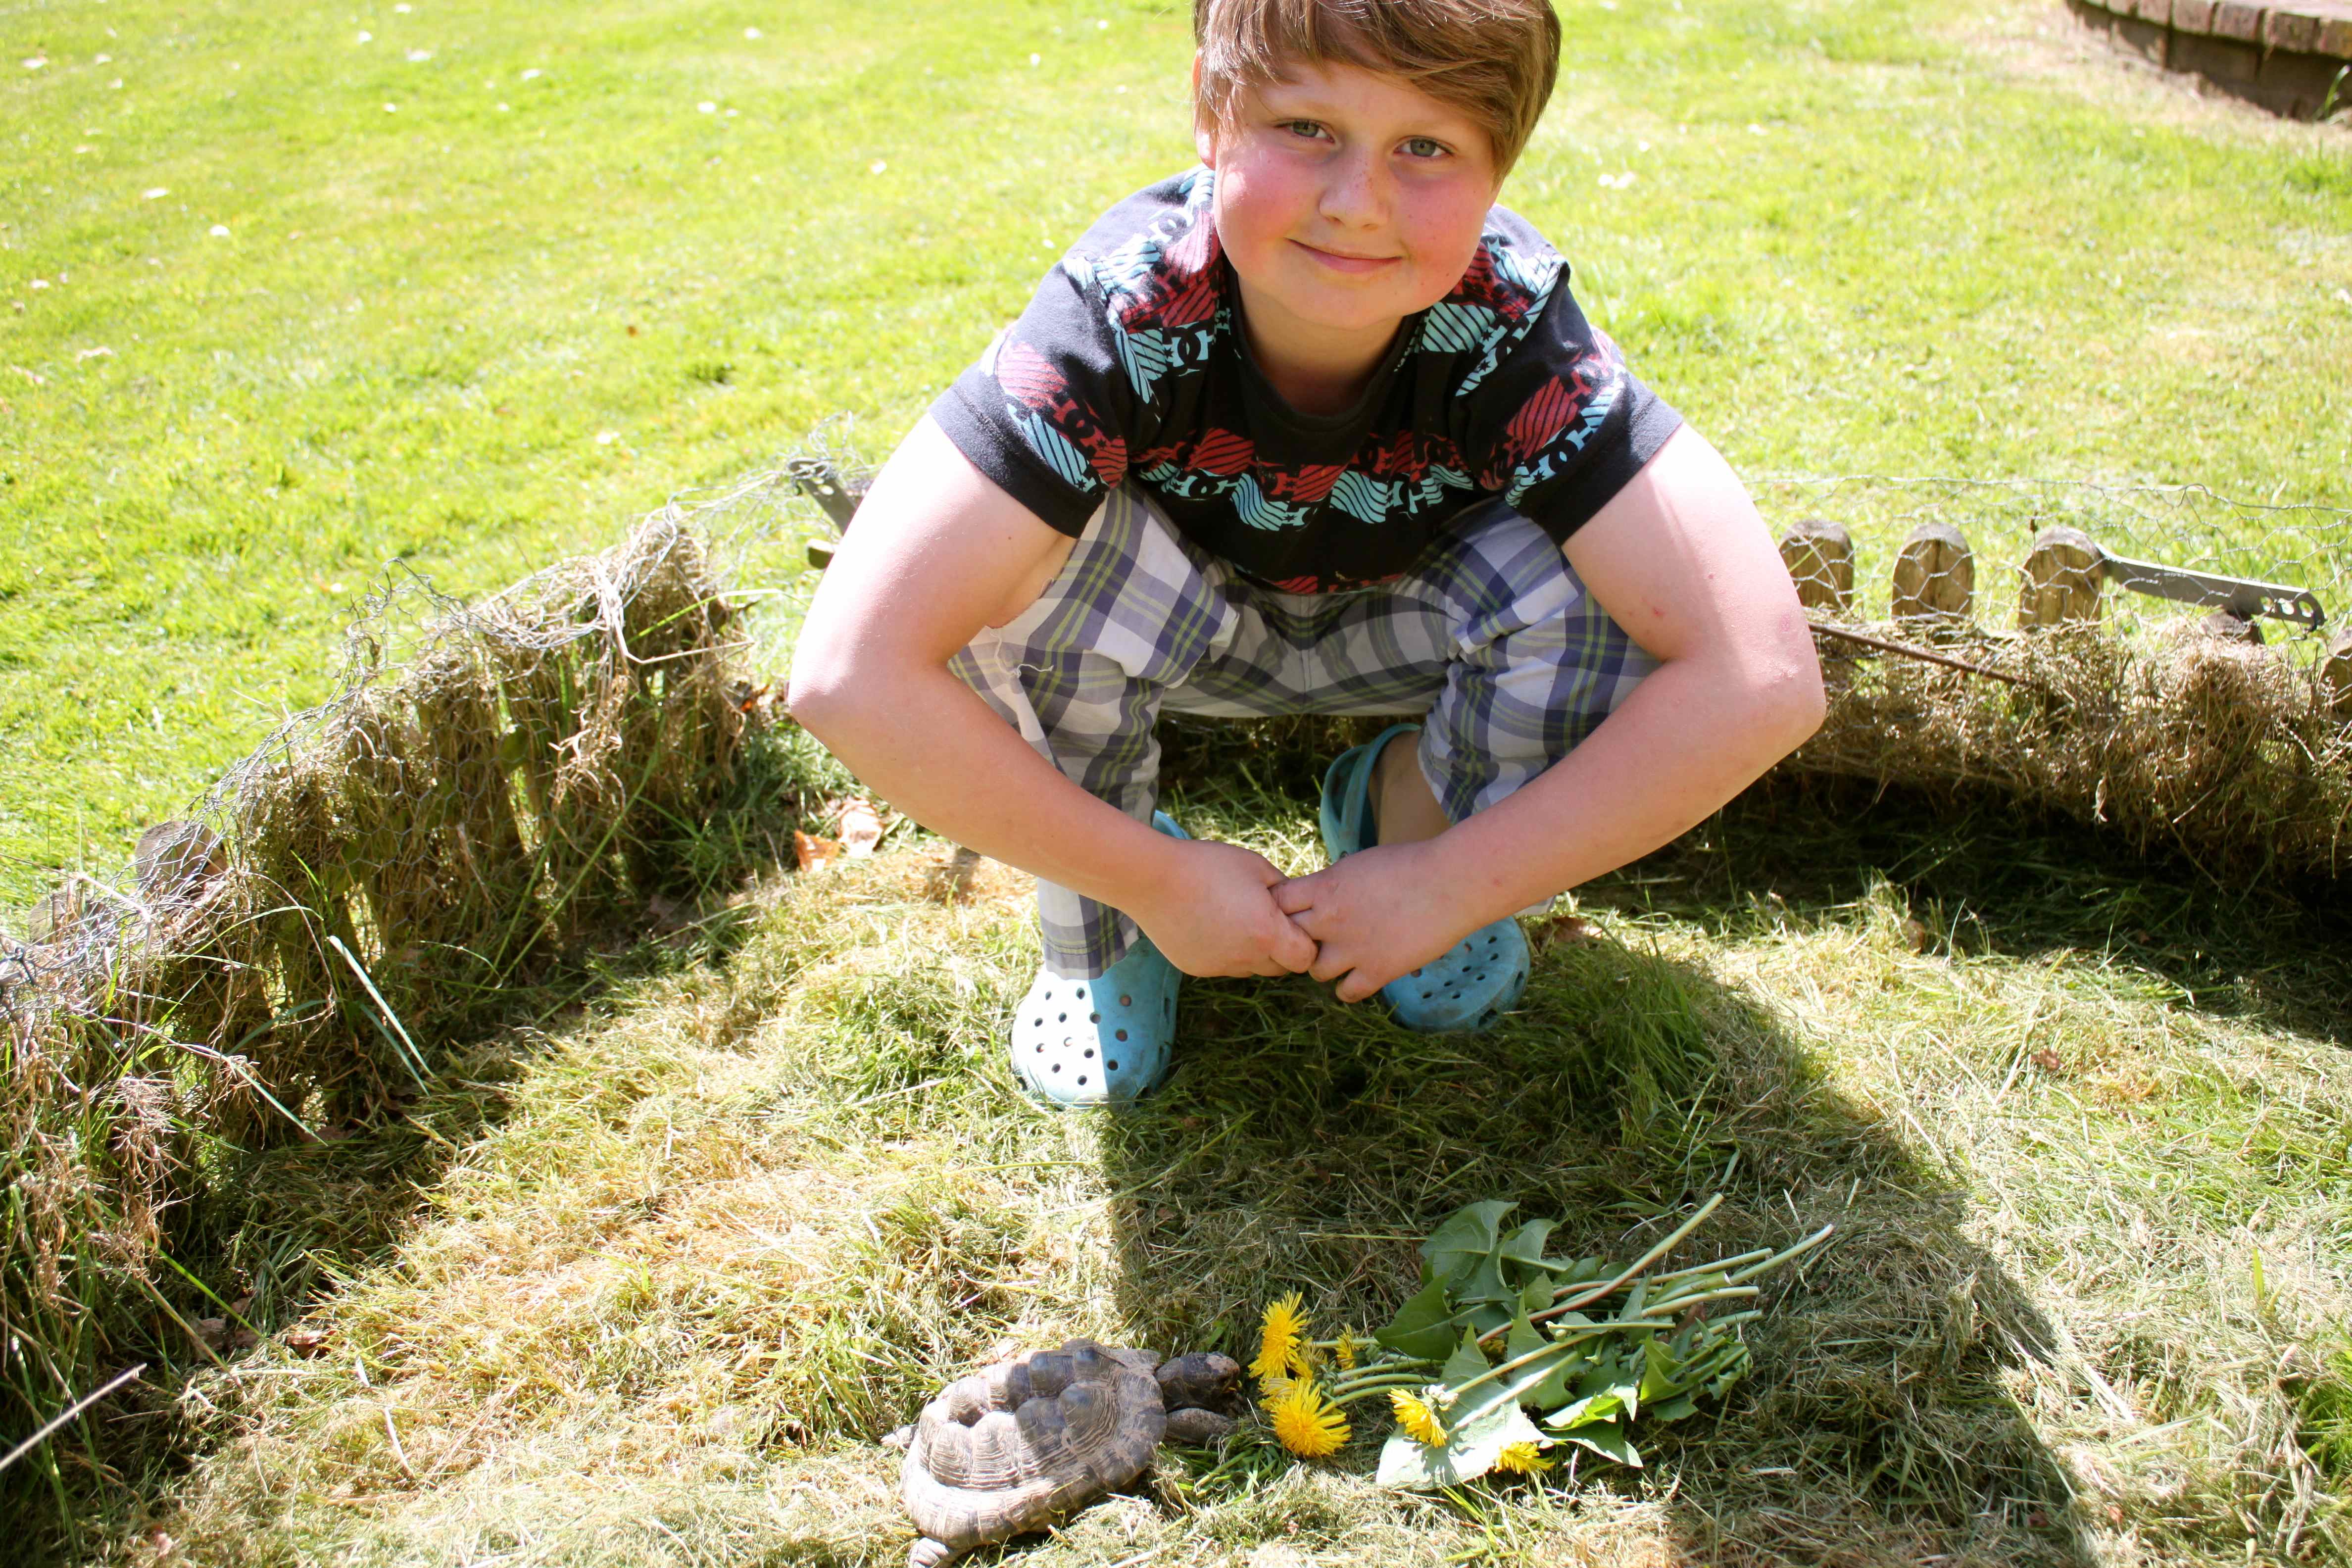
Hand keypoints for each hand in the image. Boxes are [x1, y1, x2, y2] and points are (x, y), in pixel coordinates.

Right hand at [1128, 838, 1319, 978]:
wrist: (1152, 879)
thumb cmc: (1207, 866)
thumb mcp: (1256, 867)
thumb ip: (1285, 890)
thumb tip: (1299, 904)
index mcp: (1267, 933)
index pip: (1305, 959)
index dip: (1305, 943)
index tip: (1294, 923)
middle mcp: (1246, 958)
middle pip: (1280, 968)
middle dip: (1281, 948)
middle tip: (1266, 919)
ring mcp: (1219, 967)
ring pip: (1251, 968)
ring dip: (1253, 951)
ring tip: (1236, 918)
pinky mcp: (1198, 968)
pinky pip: (1224, 966)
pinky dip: (1226, 951)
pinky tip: (1211, 924)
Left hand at [1271, 841, 1479, 1002]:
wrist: (1451, 883)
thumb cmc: (1411, 864)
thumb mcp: (1359, 864)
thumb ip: (1332, 884)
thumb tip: (1316, 896)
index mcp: (1325, 887)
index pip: (1278, 901)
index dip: (1281, 908)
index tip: (1292, 911)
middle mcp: (1331, 919)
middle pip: (1289, 937)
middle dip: (1298, 938)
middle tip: (1315, 938)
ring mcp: (1353, 948)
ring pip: (1313, 971)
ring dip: (1322, 965)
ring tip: (1339, 958)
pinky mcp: (1377, 971)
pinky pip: (1346, 993)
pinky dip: (1348, 988)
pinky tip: (1358, 977)